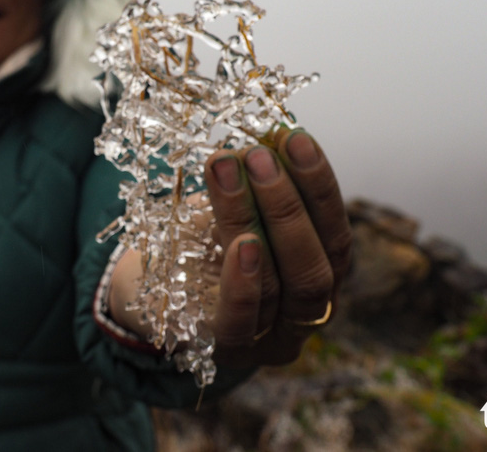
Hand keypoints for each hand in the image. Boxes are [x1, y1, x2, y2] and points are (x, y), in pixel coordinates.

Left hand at [203, 128, 350, 366]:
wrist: (151, 285)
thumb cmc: (205, 239)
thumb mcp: (239, 207)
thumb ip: (257, 182)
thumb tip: (267, 137)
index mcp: (322, 274)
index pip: (335, 235)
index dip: (319, 186)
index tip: (292, 138)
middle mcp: (307, 314)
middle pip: (315, 266)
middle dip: (287, 205)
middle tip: (257, 155)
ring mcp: (270, 339)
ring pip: (280, 286)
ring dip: (253, 221)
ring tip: (227, 171)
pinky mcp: (228, 350)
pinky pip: (242, 321)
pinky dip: (244, 281)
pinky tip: (241, 243)